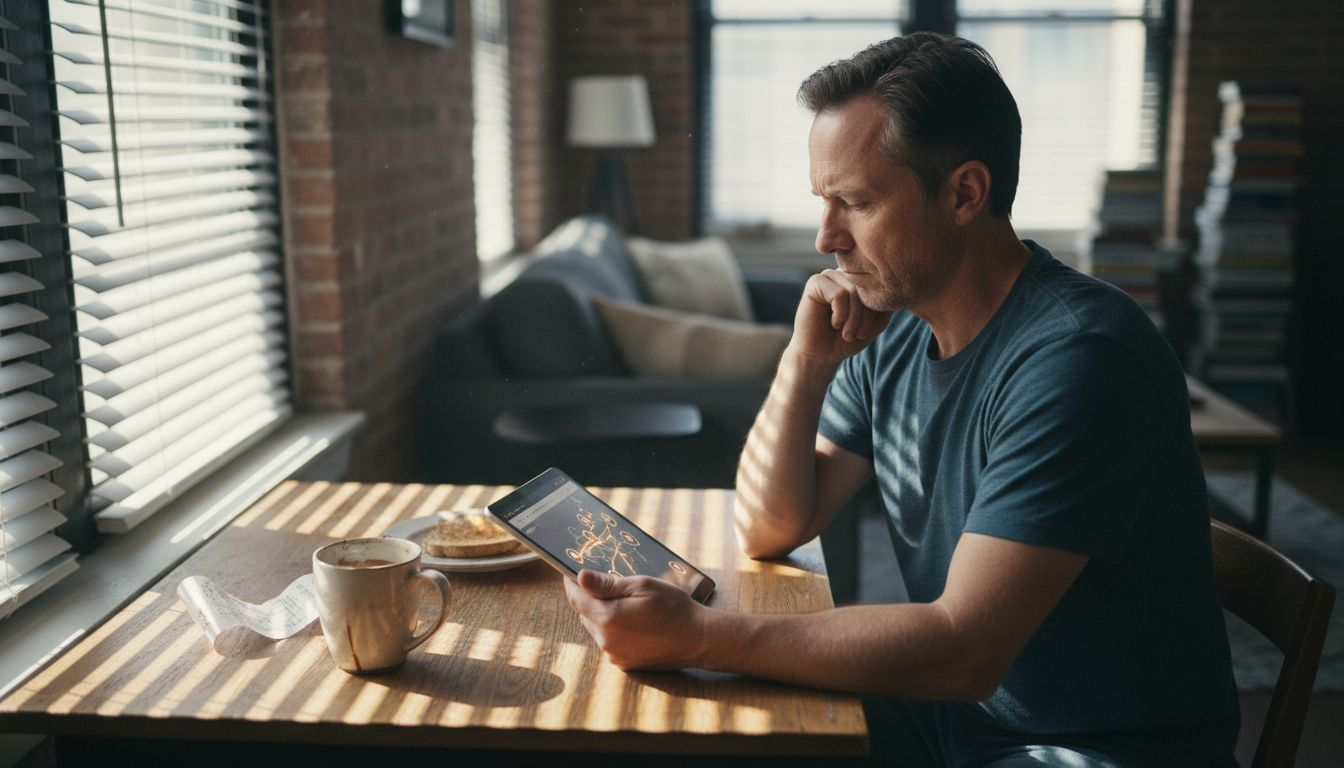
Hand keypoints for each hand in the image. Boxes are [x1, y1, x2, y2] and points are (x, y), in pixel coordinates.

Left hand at [563, 570, 708, 670]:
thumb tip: (580, 577)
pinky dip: (613, 629)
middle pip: (584, 613)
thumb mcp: (642, 586)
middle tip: (606, 584)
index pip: (576, 598)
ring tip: (625, 603)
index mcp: (607, 618)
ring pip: (596, 628)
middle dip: (589, 598)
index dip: (571, 583)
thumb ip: (607, 584)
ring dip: (601, 614)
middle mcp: (606, 640)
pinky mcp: (624, 663)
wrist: (697, 638)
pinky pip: (609, 642)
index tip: (571, 572)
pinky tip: (633, 622)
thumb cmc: (673, 608)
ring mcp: (614, 654)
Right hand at [792, 269, 892, 363]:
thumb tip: (895, 291)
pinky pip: (839, 294)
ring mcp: (829, 276)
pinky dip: (840, 314)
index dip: (877, 311)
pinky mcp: (815, 282)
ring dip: (853, 318)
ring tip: (847, 333)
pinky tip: (834, 323)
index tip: (868, 332)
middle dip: (866, 316)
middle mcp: (844, 274)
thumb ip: (886, 307)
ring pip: (853, 291)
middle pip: (866, 288)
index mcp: (858, 280)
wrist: (820, 355)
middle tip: (858, 335)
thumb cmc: (846, 340)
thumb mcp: (874, 323)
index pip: (879, 286)